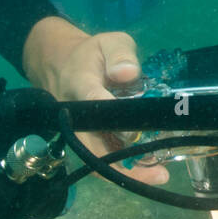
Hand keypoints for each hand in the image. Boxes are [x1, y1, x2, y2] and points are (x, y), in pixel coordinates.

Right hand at [21, 16, 168, 185]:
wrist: (58, 64)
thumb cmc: (90, 54)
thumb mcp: (108, 42)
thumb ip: (121, 53)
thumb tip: (128, 73)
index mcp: (80, 85)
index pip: (94, 103)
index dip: (115, 120)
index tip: (135, 132)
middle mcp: (75, 115)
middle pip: (93, 147)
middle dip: (124, 165)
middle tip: (159, 173)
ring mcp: (77, 131)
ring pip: (96, 159)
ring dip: (126, 171)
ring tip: (158, 175)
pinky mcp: (83, 140)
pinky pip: (100, 158)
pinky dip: (122, 167)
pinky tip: (148, 168)